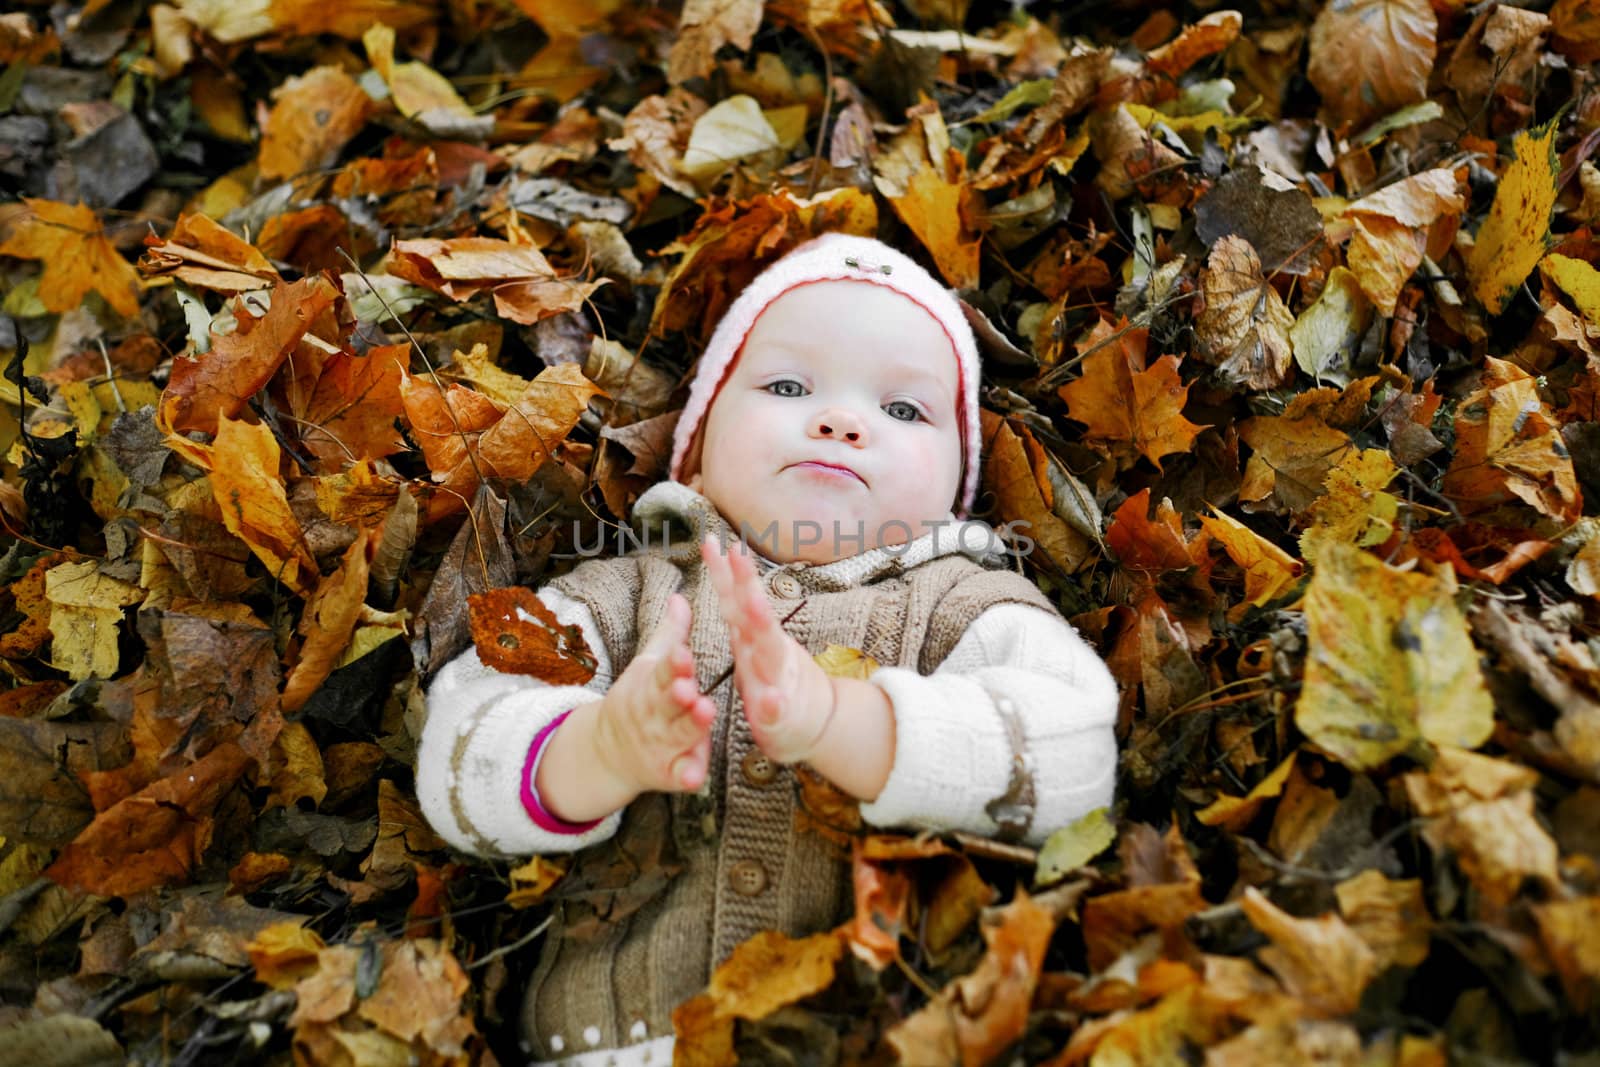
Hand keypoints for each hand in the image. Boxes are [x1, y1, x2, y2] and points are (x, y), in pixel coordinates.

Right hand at [589, 592, 716, 794]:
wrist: (610, 751)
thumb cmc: (642, 701)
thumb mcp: (651, 666)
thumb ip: (671, 635)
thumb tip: (680, 596)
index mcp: (652, 686)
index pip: (664, 671)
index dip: (674, 664)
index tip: (684, 653)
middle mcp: (655, 715)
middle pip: (668, 703)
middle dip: (678, 695)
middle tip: (690, 687)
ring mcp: (661, 746)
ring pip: (678, 735)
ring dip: (690, 727)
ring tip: (704, 713)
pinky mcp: (670, 773)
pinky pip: (680, 775)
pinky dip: (686, 774)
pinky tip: (694, 774)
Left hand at [701, 535, 835, 764]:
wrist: (819, 724)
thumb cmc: (777, 683)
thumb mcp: (754, 643)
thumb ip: (740, 610)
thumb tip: (725, 567)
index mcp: (753, 638)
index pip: (735, 599)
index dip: (722, 571)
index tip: (708, 541)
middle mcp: (767, 651)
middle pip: (756, 613)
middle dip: (747, 584)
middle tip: (738, 554)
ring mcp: (778, 681)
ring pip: (770, 653)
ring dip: (763, 628)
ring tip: (753, 604)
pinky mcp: (782, 717)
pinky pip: (776, 710)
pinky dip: (774, 704)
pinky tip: (771, 699)